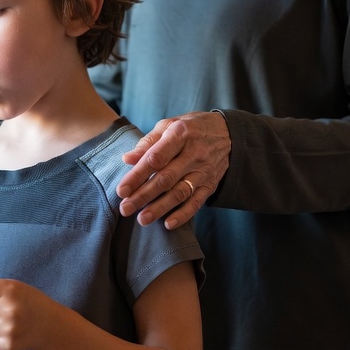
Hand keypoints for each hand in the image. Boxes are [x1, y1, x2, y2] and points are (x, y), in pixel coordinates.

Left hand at [117, 111, 230, 228]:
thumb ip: (147, 143)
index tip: (122, 190)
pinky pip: (197, 201)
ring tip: (142, 219)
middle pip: (166, 178)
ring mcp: (204, 170)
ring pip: (180, 192)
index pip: (156, 158)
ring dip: (160, 208)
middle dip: (143, 196)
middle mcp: (193, 153)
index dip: (137, 175)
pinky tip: (168, 224)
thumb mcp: (169, 125)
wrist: (227, 133)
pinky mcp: (211, 184)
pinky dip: (184, 215)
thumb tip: (127, 159)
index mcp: (180, 134)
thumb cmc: (190, 128)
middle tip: (125, 209)